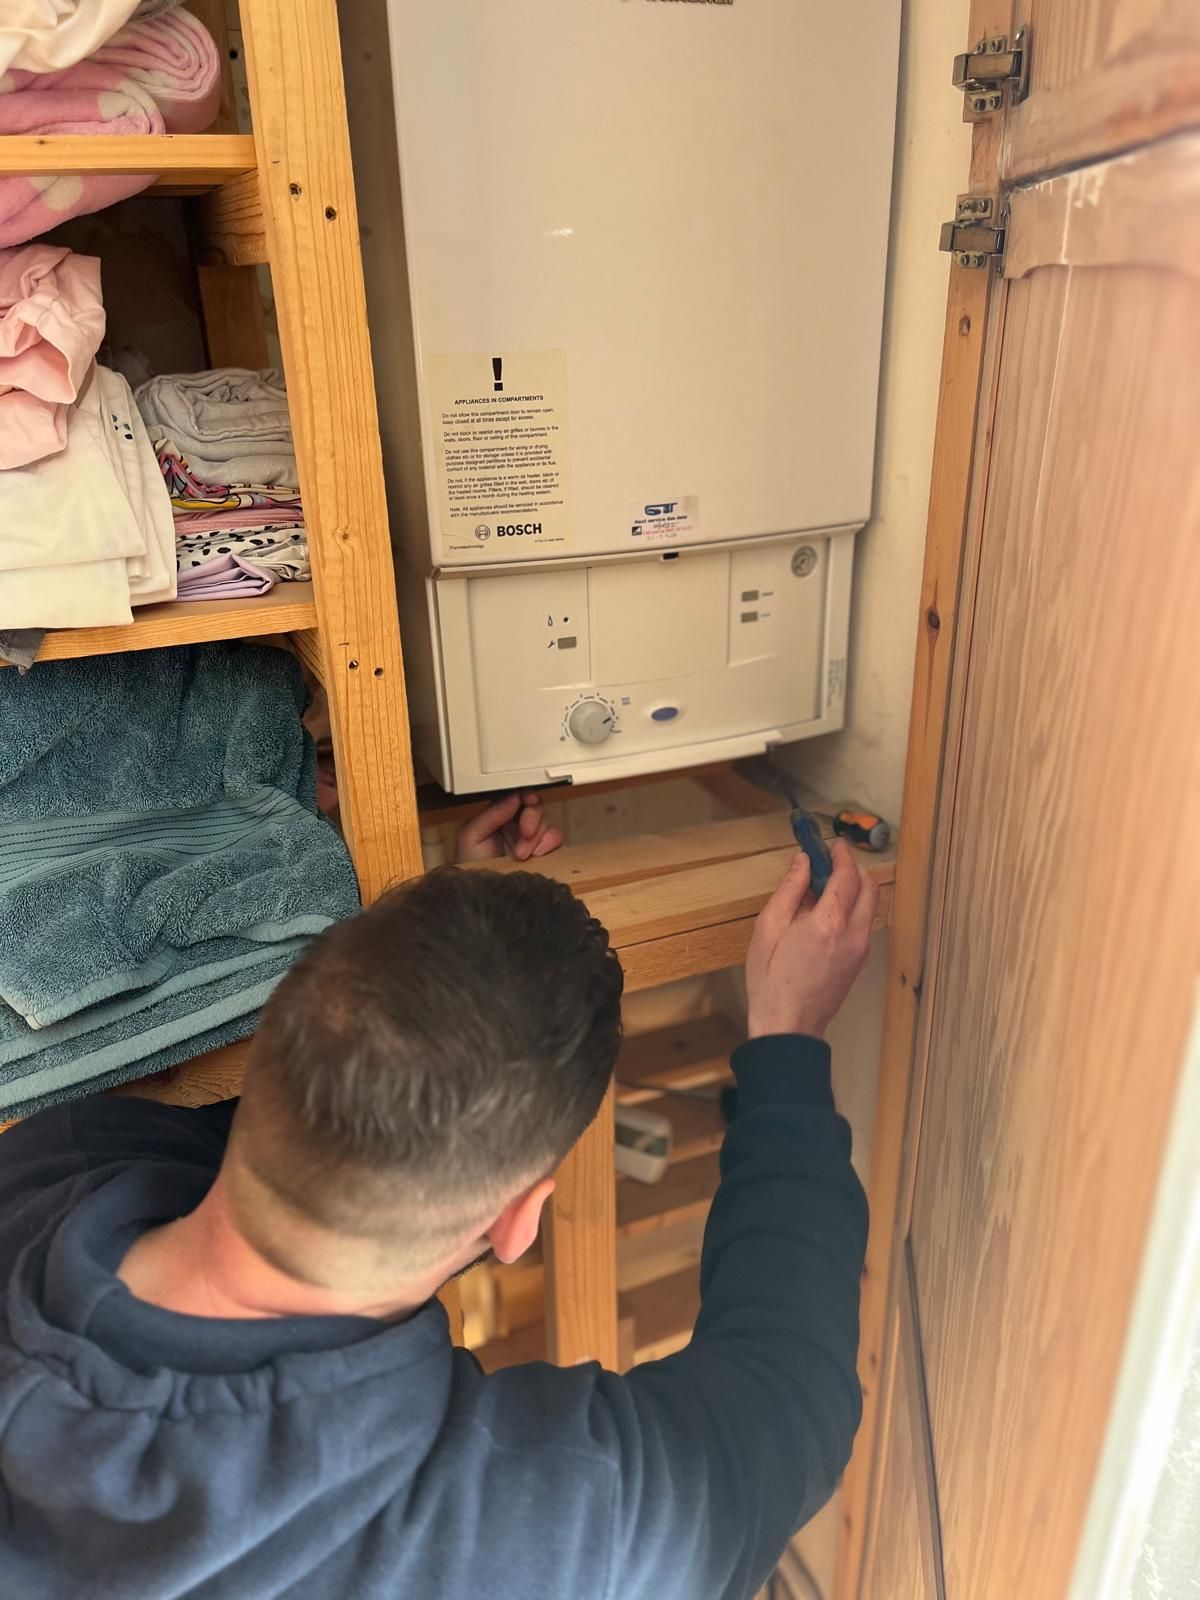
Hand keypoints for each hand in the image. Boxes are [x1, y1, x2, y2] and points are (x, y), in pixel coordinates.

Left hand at [455, 791, 564, 863]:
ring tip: (521, 854)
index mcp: (498, 817)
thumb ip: (491, 814)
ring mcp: (530, 840)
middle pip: (536, 808)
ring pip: (547, 824)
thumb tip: (513, 797)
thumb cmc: (469, 868)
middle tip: (525, 832)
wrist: (480, 896)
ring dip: (537, 837)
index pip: (517, 797)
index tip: (528, 801)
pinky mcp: (542, 855)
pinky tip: (536, 856)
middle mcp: (515, 826)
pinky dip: (549, 845)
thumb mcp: (471, 837)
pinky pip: (555, 841)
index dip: (525, 796)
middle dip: (532, 819)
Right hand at [745, 839, 878, 1038]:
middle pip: (869, 886)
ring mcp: (860, 949)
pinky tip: (826, 914)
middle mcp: (853, 933)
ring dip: (855, 888)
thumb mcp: (768, 928)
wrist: (788, 1026)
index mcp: (828, 922)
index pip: (846, 875)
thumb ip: (789, 890)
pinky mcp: (859, 961)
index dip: (840, 854)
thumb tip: (803, 861)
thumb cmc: (770, 979)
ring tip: (824, 888)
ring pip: (870, 905)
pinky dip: (853, 908)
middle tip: (828, 862)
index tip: (831, 844)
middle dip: (853, 868)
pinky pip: (864, 923)